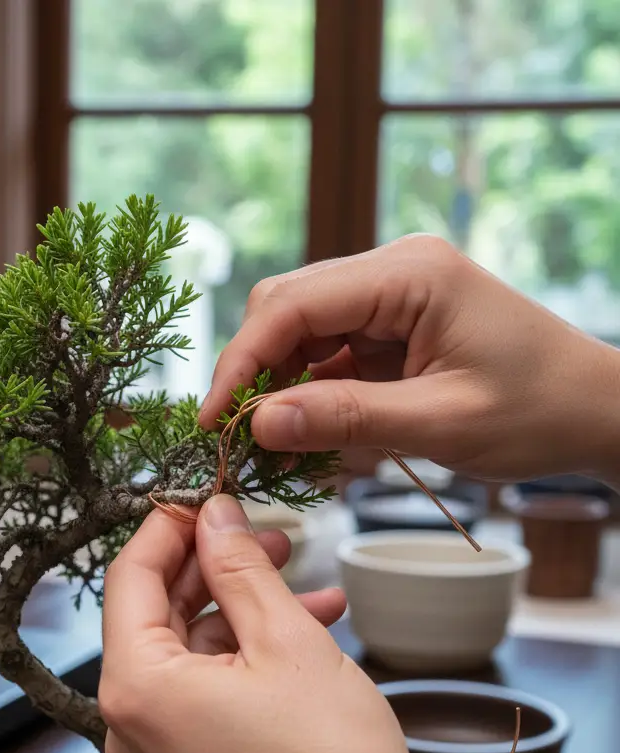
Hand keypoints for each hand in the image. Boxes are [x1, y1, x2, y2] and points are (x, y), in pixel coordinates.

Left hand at [100, 495, 427, 752]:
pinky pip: (204, 690)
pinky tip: (309, 626)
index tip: (206, 494)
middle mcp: (128, 723)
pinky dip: (246, 656)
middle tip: (267, 532)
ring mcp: (156, 751)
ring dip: (243, 609)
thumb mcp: (285, 639)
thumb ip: (239, 566)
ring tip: (304, 577)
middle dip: (216, 567)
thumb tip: (212, 513)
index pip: (131, 579)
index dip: (168, 528)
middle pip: (158, 615)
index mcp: (135, 687)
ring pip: (189, 651)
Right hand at [199, 235, 619, 485]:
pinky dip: (310, 391)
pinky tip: (311, 428)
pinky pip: (328, 351)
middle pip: (286, 307)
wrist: (596, 411)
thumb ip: (346, 420)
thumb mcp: (440, 424)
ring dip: (280, 384)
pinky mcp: (392, 322)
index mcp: (409, 274)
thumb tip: (257, 424)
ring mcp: (392, 293)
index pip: (292, 305)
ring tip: (277, 442)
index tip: (213, 420)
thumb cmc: (538, 412)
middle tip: (239, 435)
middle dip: (254, 371)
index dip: (241, 362)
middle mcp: (393, 269)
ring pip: (300, 330)